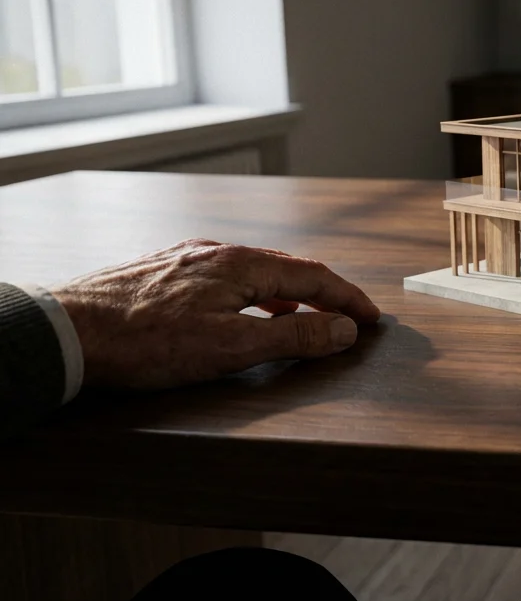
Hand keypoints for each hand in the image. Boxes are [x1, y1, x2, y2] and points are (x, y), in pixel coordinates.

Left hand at [50, 239, 380, 390]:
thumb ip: (295, 338)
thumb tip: (345, 330)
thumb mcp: (231, 348)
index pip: (315, 278)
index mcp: (242, 265)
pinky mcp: (165, 270)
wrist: (67, 332)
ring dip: (290, 295)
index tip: (372, 318)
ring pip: (256, 272)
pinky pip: (228, 276)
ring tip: (303, 319)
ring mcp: (189, 258)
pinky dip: (255, 294)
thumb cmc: (145, 342)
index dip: (348, 300)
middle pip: (289, 269)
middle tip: (348, 316)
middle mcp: (219, 252)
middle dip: (325, 293)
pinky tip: (243, 313)